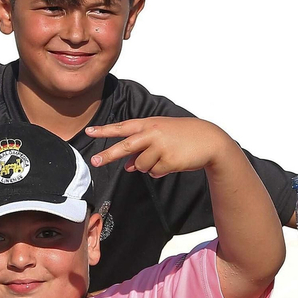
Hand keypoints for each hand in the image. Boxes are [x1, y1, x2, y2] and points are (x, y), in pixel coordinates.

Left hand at [85, 117, 235, 176]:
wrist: (209, 140)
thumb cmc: (183, 136)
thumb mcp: (160, 137)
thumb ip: (142, 149)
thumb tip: (128, 166)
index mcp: (149, 124)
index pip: (122, 127)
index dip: (105, 130)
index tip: (88, 131)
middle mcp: (152, 133)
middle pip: (125, 146)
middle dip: (108, 155)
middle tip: (94, 162)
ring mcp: (161, 146)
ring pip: (141, 165)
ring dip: (149, 166)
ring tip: (164, 157)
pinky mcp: (169, 160)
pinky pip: (154, 172)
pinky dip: (160, 171)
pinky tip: (172, 162)